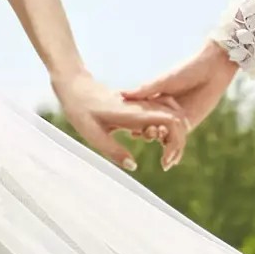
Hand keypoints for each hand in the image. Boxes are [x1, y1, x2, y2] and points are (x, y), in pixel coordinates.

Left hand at [53, 69, 187, 171]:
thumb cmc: (80, 111)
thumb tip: (133, 166)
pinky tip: (157, 140)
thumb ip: (113, 150)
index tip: (164, 162)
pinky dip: (167, 129)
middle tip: (167, 164)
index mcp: (135, 112)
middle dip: (179, 142)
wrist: (76, 88)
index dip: (175, 143)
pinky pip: (163, 114)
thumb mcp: (92, 134)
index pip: (171, 122)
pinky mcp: (140, 105)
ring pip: (173, 116)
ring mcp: (143, 103)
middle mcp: (143, 106)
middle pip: (178, 120)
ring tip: (166, 157)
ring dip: (175, 136)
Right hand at [122, 39, 238, 166]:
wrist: (212, 71)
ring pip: (163, 135)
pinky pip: (178, 139)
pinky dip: (172, 149)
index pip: (140, 115)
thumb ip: (144, 91)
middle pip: (150, 127)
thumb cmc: (187, 71)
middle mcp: (163, 111)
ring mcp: (176, 119)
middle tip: (140, 135)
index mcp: (155, 99)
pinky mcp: (189, 124)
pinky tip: (168, 157)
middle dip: (146, 133)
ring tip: (154, 142)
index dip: (134, 123)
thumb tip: (121, 95)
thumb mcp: (163, 81)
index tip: (130, 128)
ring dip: (158, 141)